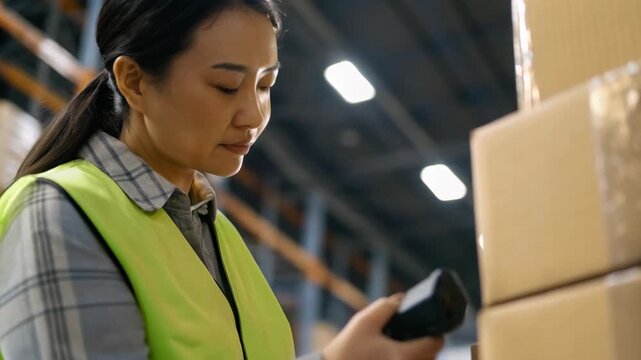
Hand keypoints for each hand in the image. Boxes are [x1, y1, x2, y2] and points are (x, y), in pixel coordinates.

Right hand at [322, 294, 444, 359]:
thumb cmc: (347, 350)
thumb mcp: (364, 321)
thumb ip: (386, 306)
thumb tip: (402, 299)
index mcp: (404, 356)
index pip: (436, 343)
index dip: (435, 330)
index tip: (426, 322)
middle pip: (432, 355)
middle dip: (425, 341)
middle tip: (412, 330)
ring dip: (418, 351)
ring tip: (401, 341)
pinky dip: (409, 358)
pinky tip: (394, 352)